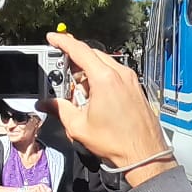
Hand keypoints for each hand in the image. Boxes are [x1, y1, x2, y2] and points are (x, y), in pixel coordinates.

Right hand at [40, 32, 175, 187]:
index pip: (80, 50)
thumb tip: (47, 104)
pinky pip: (114, 73)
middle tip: (60, 74)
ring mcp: (130, 80)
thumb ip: (60, 109)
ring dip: (87, 72)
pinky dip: (100, 78)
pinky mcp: (135, 87)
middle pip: (91, 55)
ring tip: (78, 94)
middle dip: (74, 61)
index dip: (63, 41)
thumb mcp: (79, 126)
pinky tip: (94, 98)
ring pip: (103, 64)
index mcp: (104, 79)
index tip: (53, 38)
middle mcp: (120, 74)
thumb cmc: (118, 142)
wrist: (144, 154)